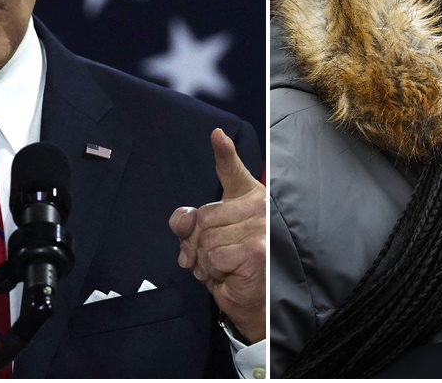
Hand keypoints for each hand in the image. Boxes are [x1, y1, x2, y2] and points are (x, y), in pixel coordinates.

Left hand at [169, 128, 265, 342]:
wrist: (258, 306)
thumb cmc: (236, 271)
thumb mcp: (207, 243)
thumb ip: (191, 225)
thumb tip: (181, 221)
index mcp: (249, 200)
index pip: (232, 172)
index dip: (223, 152)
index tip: (216, 134)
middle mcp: (259, 208)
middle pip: (202, 216)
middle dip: (196, 244)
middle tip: (212, 259)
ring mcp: (261, 227)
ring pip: (205, 238)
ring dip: (205, 262)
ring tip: (224, 269)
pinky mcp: (256, 249)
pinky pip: (212, 256)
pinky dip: (213, 272)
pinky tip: (230, 276)